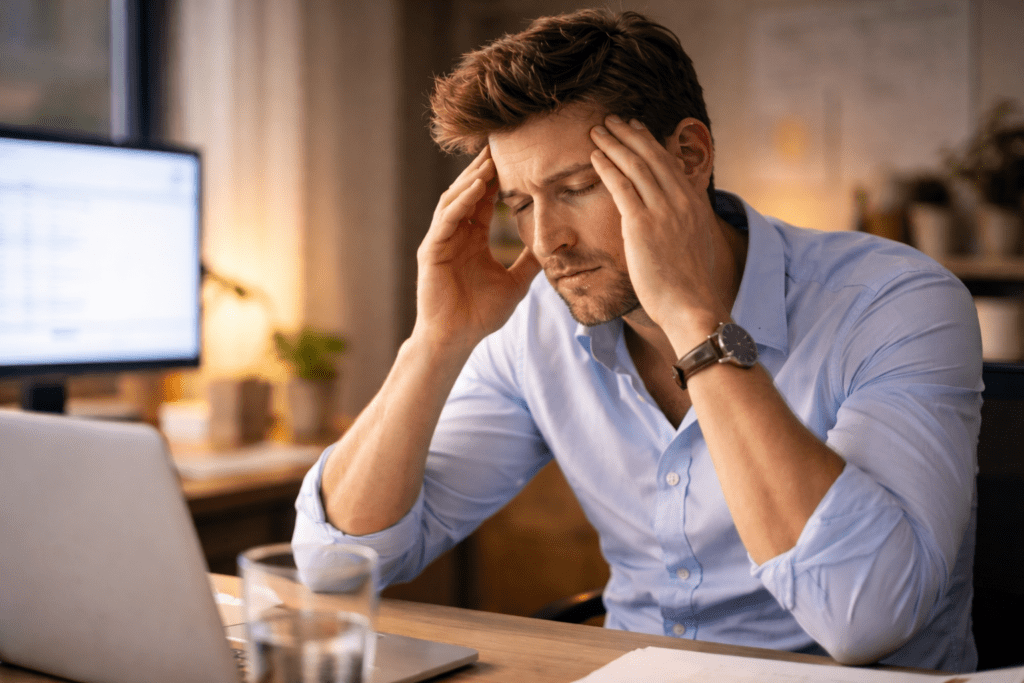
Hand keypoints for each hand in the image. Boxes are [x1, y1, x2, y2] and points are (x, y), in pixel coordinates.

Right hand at [413, 147, 540, 354]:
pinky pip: (446, 220)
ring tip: (488, 162)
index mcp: (472, 239)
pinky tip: (474, 189)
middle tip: (500, 144)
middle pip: (468, 192)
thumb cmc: (480, 315)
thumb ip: (529, 263)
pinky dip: (460, 202)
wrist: (457, 339)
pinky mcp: (431, 251)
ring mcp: (441, 241)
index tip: (515, 156)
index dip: (497, 178)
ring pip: (454, 200)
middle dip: (482, 169)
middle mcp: (455, 234)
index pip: (484, 200)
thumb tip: (552, 249)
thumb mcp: (516, 284)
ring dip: (470, 181)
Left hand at [589, 115, 727, 343]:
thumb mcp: (695, 245)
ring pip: (635, 166)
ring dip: (614, 144)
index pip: (669, 162)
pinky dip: (608, 167)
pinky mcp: (642, 225)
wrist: (691, 306)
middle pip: (651, 156)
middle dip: (629, 134)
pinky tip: (595, 156)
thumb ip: (684, 223)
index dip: (650, 142)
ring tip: (598, 131)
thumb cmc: (688, 285)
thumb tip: (677, 218)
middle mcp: (680, 201)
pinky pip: (621, 187)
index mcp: (693, 204)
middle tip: (611, 120)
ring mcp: (662, 211)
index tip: (635, 128)